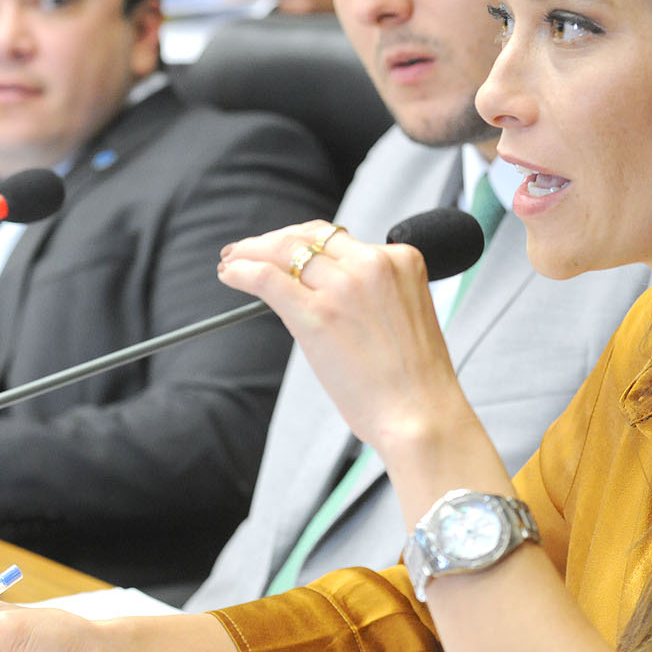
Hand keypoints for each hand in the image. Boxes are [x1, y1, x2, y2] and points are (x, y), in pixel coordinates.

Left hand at [216, 220, 471, 454]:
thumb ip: (371, 292)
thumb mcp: (403, 316)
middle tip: (247, 251)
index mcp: (401, 260)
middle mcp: (373, 264)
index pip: (339, 238)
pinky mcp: (317, 314)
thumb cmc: (414, 381)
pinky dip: (243, 270)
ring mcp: (344, 287)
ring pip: (284, 251)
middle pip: (308, 236)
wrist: (421, 415)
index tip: (283, 247)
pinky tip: (230, 274)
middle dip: (272, 240)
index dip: (302, 240)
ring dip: (250, 252)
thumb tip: (322, 289)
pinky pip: (267, 278)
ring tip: (232, 262)